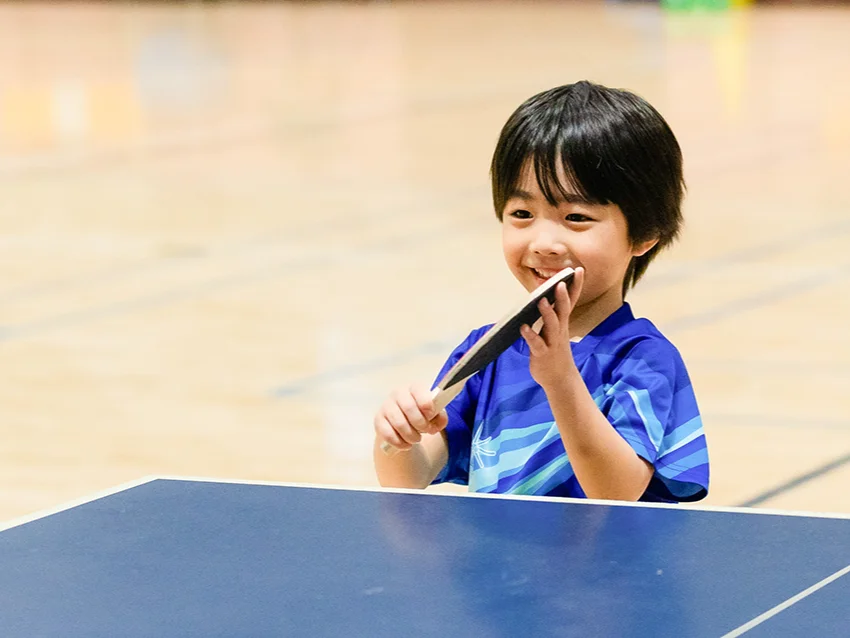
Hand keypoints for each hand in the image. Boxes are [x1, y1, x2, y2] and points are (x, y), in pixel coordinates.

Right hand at [374, 384, 448, 451]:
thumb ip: (440, 417)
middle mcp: (398, 394)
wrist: (404, 424)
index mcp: (414, 388)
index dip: (427, 406)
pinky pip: (388, 434)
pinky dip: (400, 443)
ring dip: (411, 436)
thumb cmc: (421, 415)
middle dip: (420, 424)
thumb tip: (438, 422)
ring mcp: (386, 406)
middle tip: (425, 431)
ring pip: (399, 423)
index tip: (431, 416)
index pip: (419, 391)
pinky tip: (406, 444)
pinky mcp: (378, 420)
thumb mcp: (435, 415)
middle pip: (409, 408)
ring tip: (417, 439)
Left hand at [520, 267, 584, 389]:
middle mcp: (559, 330)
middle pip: (563, 310)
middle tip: (561, 282)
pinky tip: (523, 327)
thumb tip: (545, 295)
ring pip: (552, 326)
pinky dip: (530, 335)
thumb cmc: (554, 351)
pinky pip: (536, 344)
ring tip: (542, 300)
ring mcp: (552, 342)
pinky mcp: (542, 354)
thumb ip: (552, 314)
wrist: (559, 379)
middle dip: (563, 296)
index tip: (578, 270)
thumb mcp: (556, 330)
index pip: (571, 301)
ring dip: (547, 313)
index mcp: (562, 323)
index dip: (575, 286)